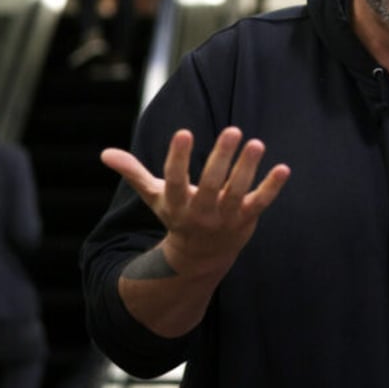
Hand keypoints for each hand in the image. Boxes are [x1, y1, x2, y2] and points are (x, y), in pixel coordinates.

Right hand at [101, 127, 289, 278]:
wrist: (201, 258)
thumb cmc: (178, 216)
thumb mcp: (156, 197)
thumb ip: (134, 173)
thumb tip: (105, 154)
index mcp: (176, 203)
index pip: (175, 179)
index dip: (179, 157)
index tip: (184, 133)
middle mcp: (201, 211)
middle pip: (211, 184)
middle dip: (221, 158)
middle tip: (233, 129)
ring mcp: (225, 217)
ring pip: (238, 192)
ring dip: (248, 168)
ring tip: (256, 143)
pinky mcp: (247, 218)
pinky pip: (261, 202)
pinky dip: (273, 187)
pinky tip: (284, 168)